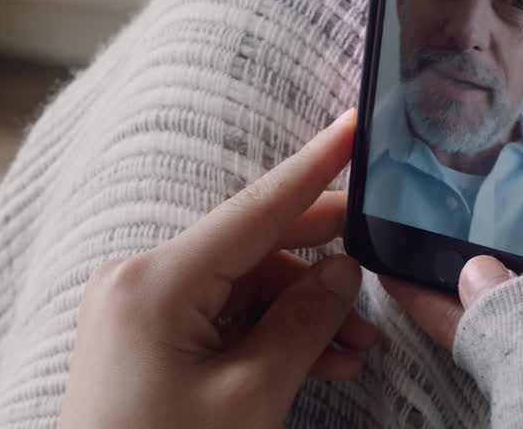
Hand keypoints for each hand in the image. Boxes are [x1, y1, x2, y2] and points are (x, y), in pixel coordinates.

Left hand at [58, 110, 377, 428]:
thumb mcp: (250, 396)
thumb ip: (303, 322)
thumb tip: (343, 270)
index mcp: (156, 281)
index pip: (255, 210)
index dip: (313, 169)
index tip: (353, 126)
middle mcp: (141, 279)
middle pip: (252, 250)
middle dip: (320, 269)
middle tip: (382, 268)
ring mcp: (140, 309)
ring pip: (244, 289)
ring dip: (302, 315)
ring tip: (359, 352)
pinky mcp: (147, 338)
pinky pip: (222, 318)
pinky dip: (269, 336)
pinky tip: (321, 362)